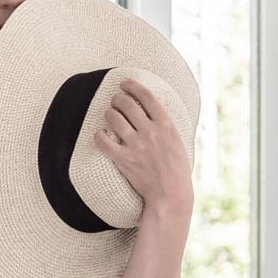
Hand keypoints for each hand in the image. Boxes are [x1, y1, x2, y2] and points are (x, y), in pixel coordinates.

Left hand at [95, 78, 193, 213]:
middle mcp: (150, 132)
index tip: (125, 84)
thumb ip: (166, 126)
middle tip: (115, 101)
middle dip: (117, 99)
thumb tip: (156, 112)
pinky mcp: (124, 159)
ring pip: (113, 118)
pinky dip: (99, 135)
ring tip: (110, 116)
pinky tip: (100, 135)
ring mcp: (136, 145)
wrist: (171, 193)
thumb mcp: (178, 142)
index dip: (133, 86)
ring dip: (109, 114)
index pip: (147, 96)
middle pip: (126, 104)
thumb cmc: (177, 169)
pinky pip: (103, 141)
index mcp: (166, 125)